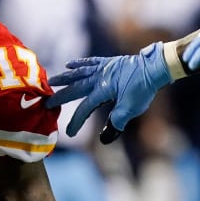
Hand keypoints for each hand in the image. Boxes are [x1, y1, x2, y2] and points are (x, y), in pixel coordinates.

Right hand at [46, 42, 171, 141]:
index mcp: (103, 90)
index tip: (70, 133)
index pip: (85, 108)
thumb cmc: (143, 89)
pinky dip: (79, 64)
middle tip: (46, 103)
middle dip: (60, 97)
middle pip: (75, 89)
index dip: (76, 121)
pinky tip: (69, 65)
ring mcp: (102, 68)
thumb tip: (105, 138)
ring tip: (51, 81)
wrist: (154, 68)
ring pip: (78, 74)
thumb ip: (117, 123)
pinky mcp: (107, 62)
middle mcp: (99, 78)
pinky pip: (90, 62)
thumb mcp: (131, 109)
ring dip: (64, 78)